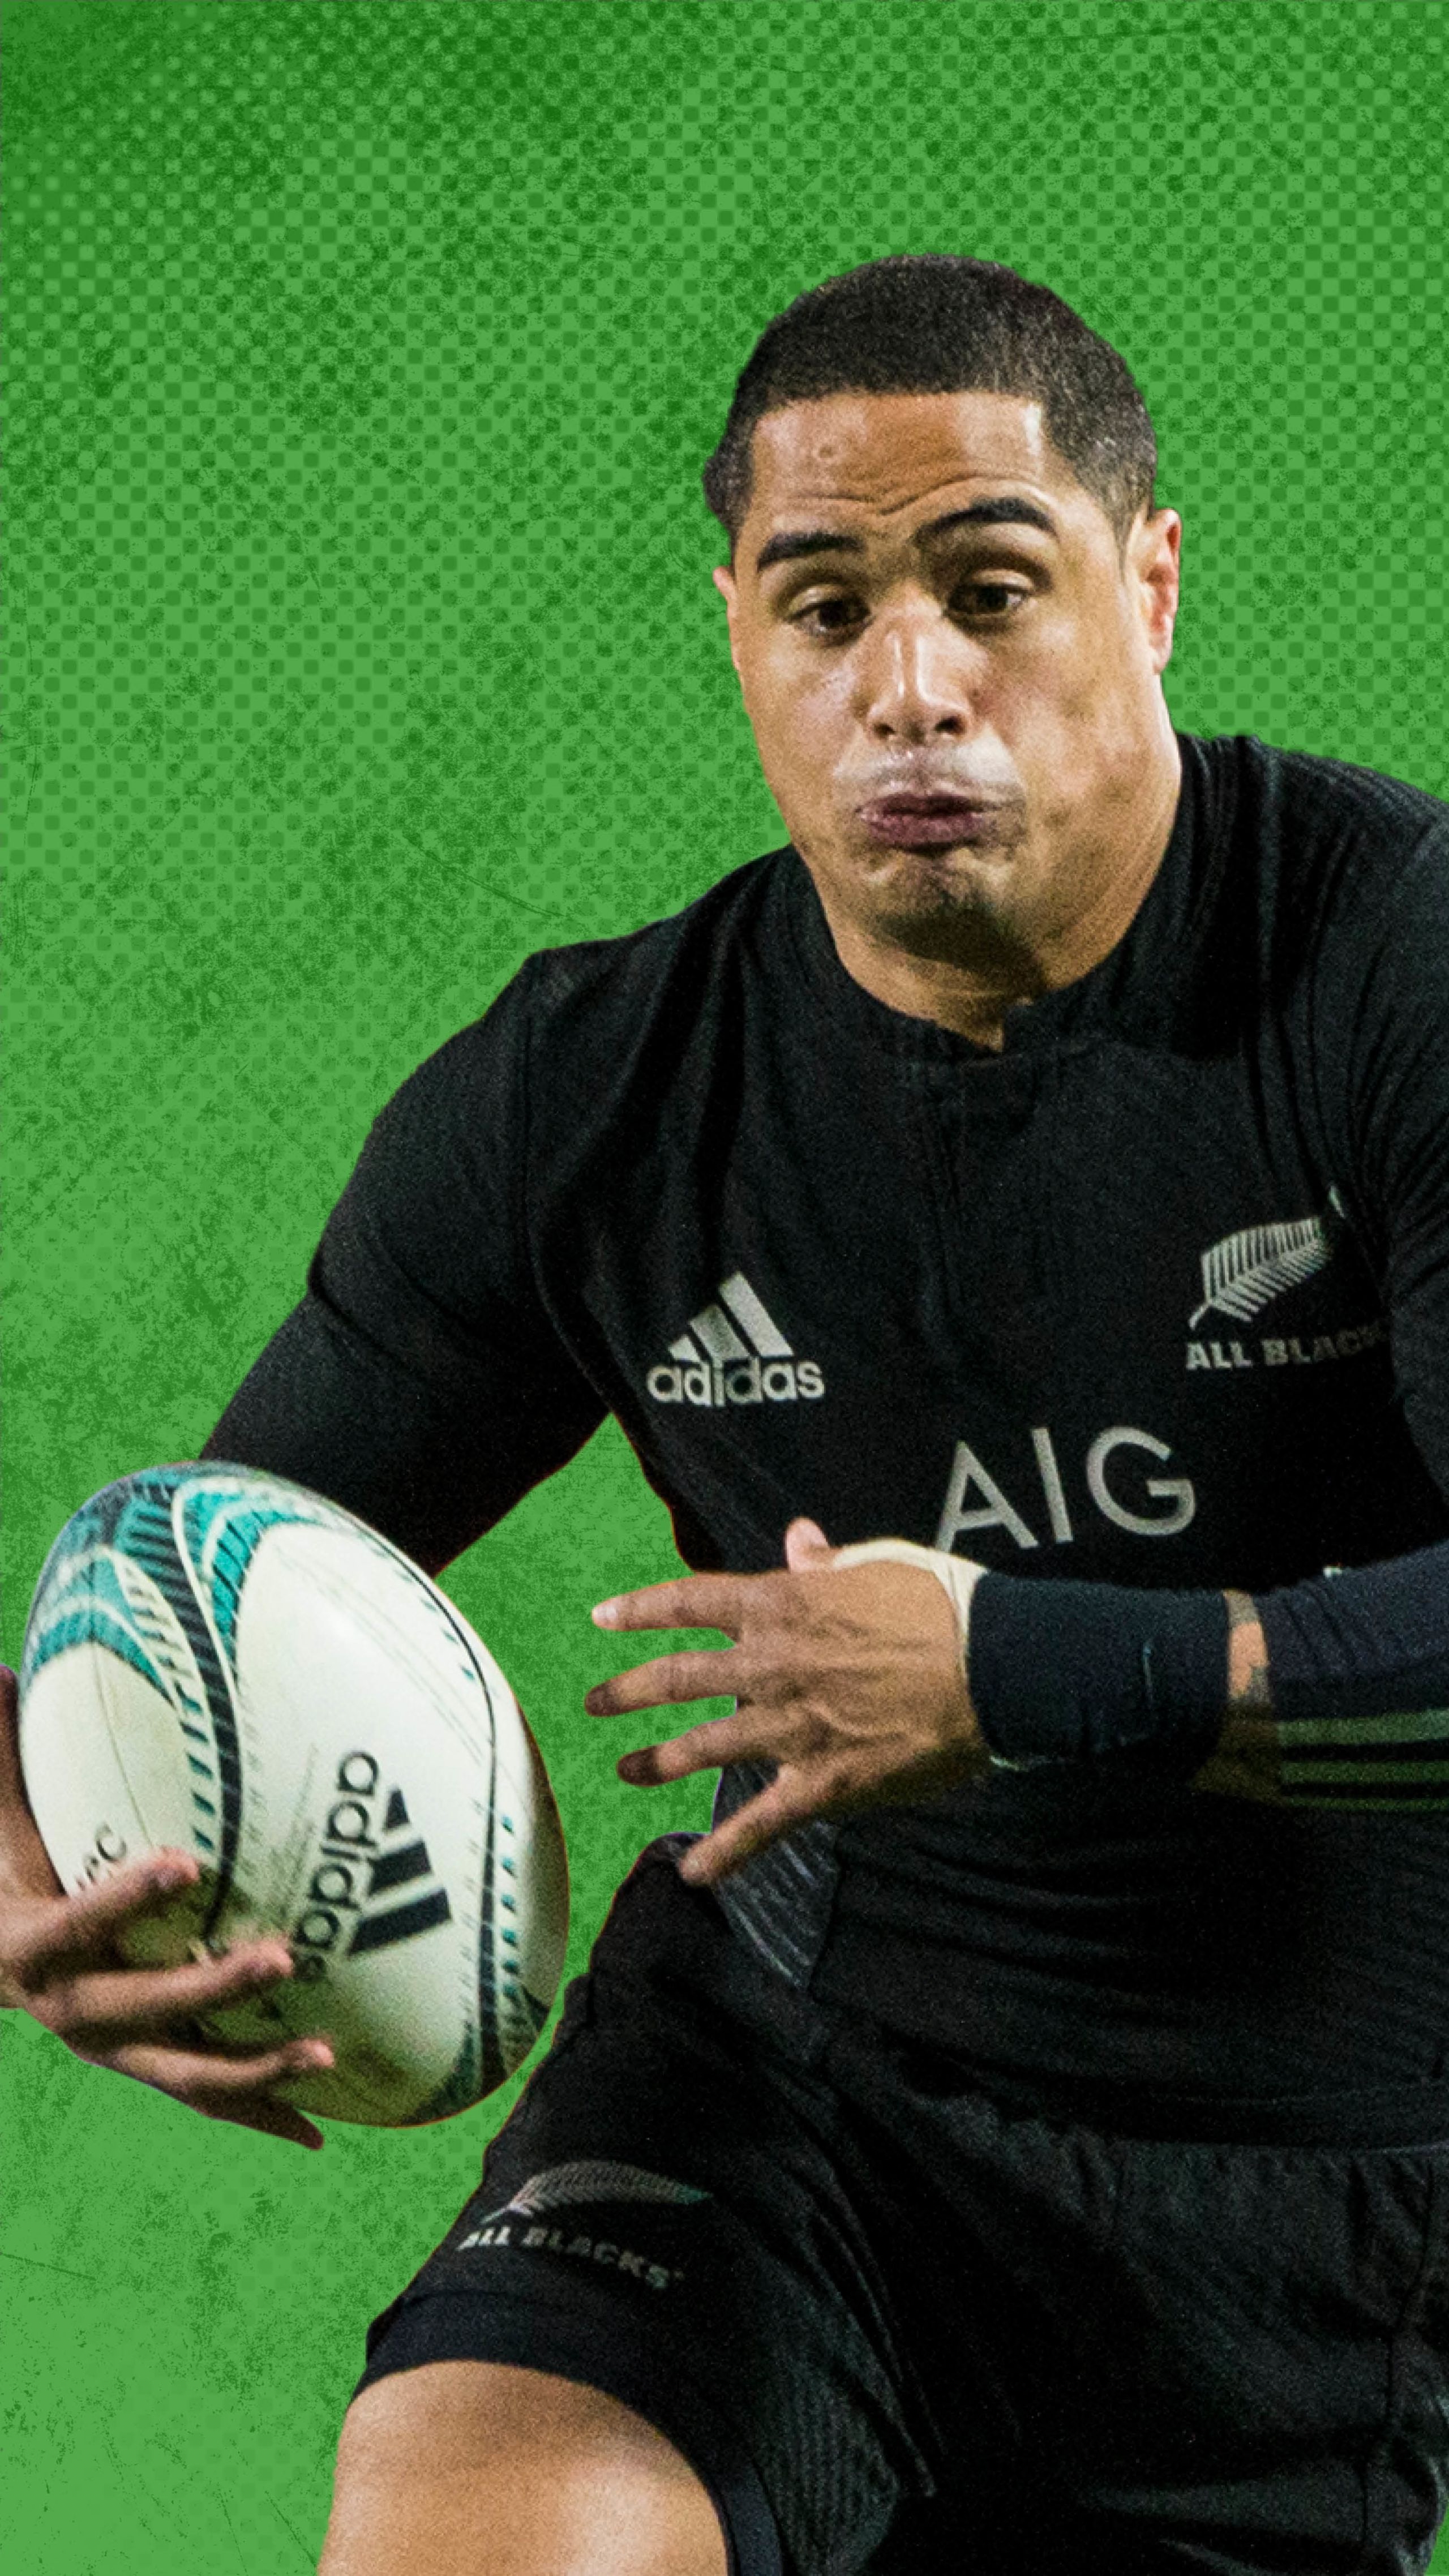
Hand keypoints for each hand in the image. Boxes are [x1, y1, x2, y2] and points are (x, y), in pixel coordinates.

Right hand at [0, 1664, 331, 2148]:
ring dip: (256, 2069)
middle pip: (145, 2011)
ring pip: (187, 2071)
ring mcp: (114, 2048)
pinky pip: (206, 2093)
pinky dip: (260, 2111)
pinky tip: (322, 2130)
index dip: (127, 1897)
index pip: (81, 1923)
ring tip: (326, 2054)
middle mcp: (74, 2010)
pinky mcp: (146, 2062)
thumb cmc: (1, 1871)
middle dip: (213, 1987)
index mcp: (33, 1947)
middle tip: (280, 1954)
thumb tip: (1, 1665)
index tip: (184, 1862)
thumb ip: (3, 1752)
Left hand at [586, 1518, 988, 1885]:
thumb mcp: (881, 1562)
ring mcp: (791, 1727)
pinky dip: (726, 1851)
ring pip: (704, 1746)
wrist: (995, 1667)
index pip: (691, 1601)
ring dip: (657, 1760)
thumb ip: (829, 1560)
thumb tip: (799, 1539)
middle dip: (628, 1691)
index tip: (602, 1618)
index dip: (641, 1610)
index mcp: (782, 1605)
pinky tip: (695, 1871)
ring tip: (623, 1770)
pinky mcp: (823, 1781)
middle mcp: (771, 1665)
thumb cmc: (944, 1605)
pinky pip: (762, 1824)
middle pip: (680, 1678)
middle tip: (594, 1703)